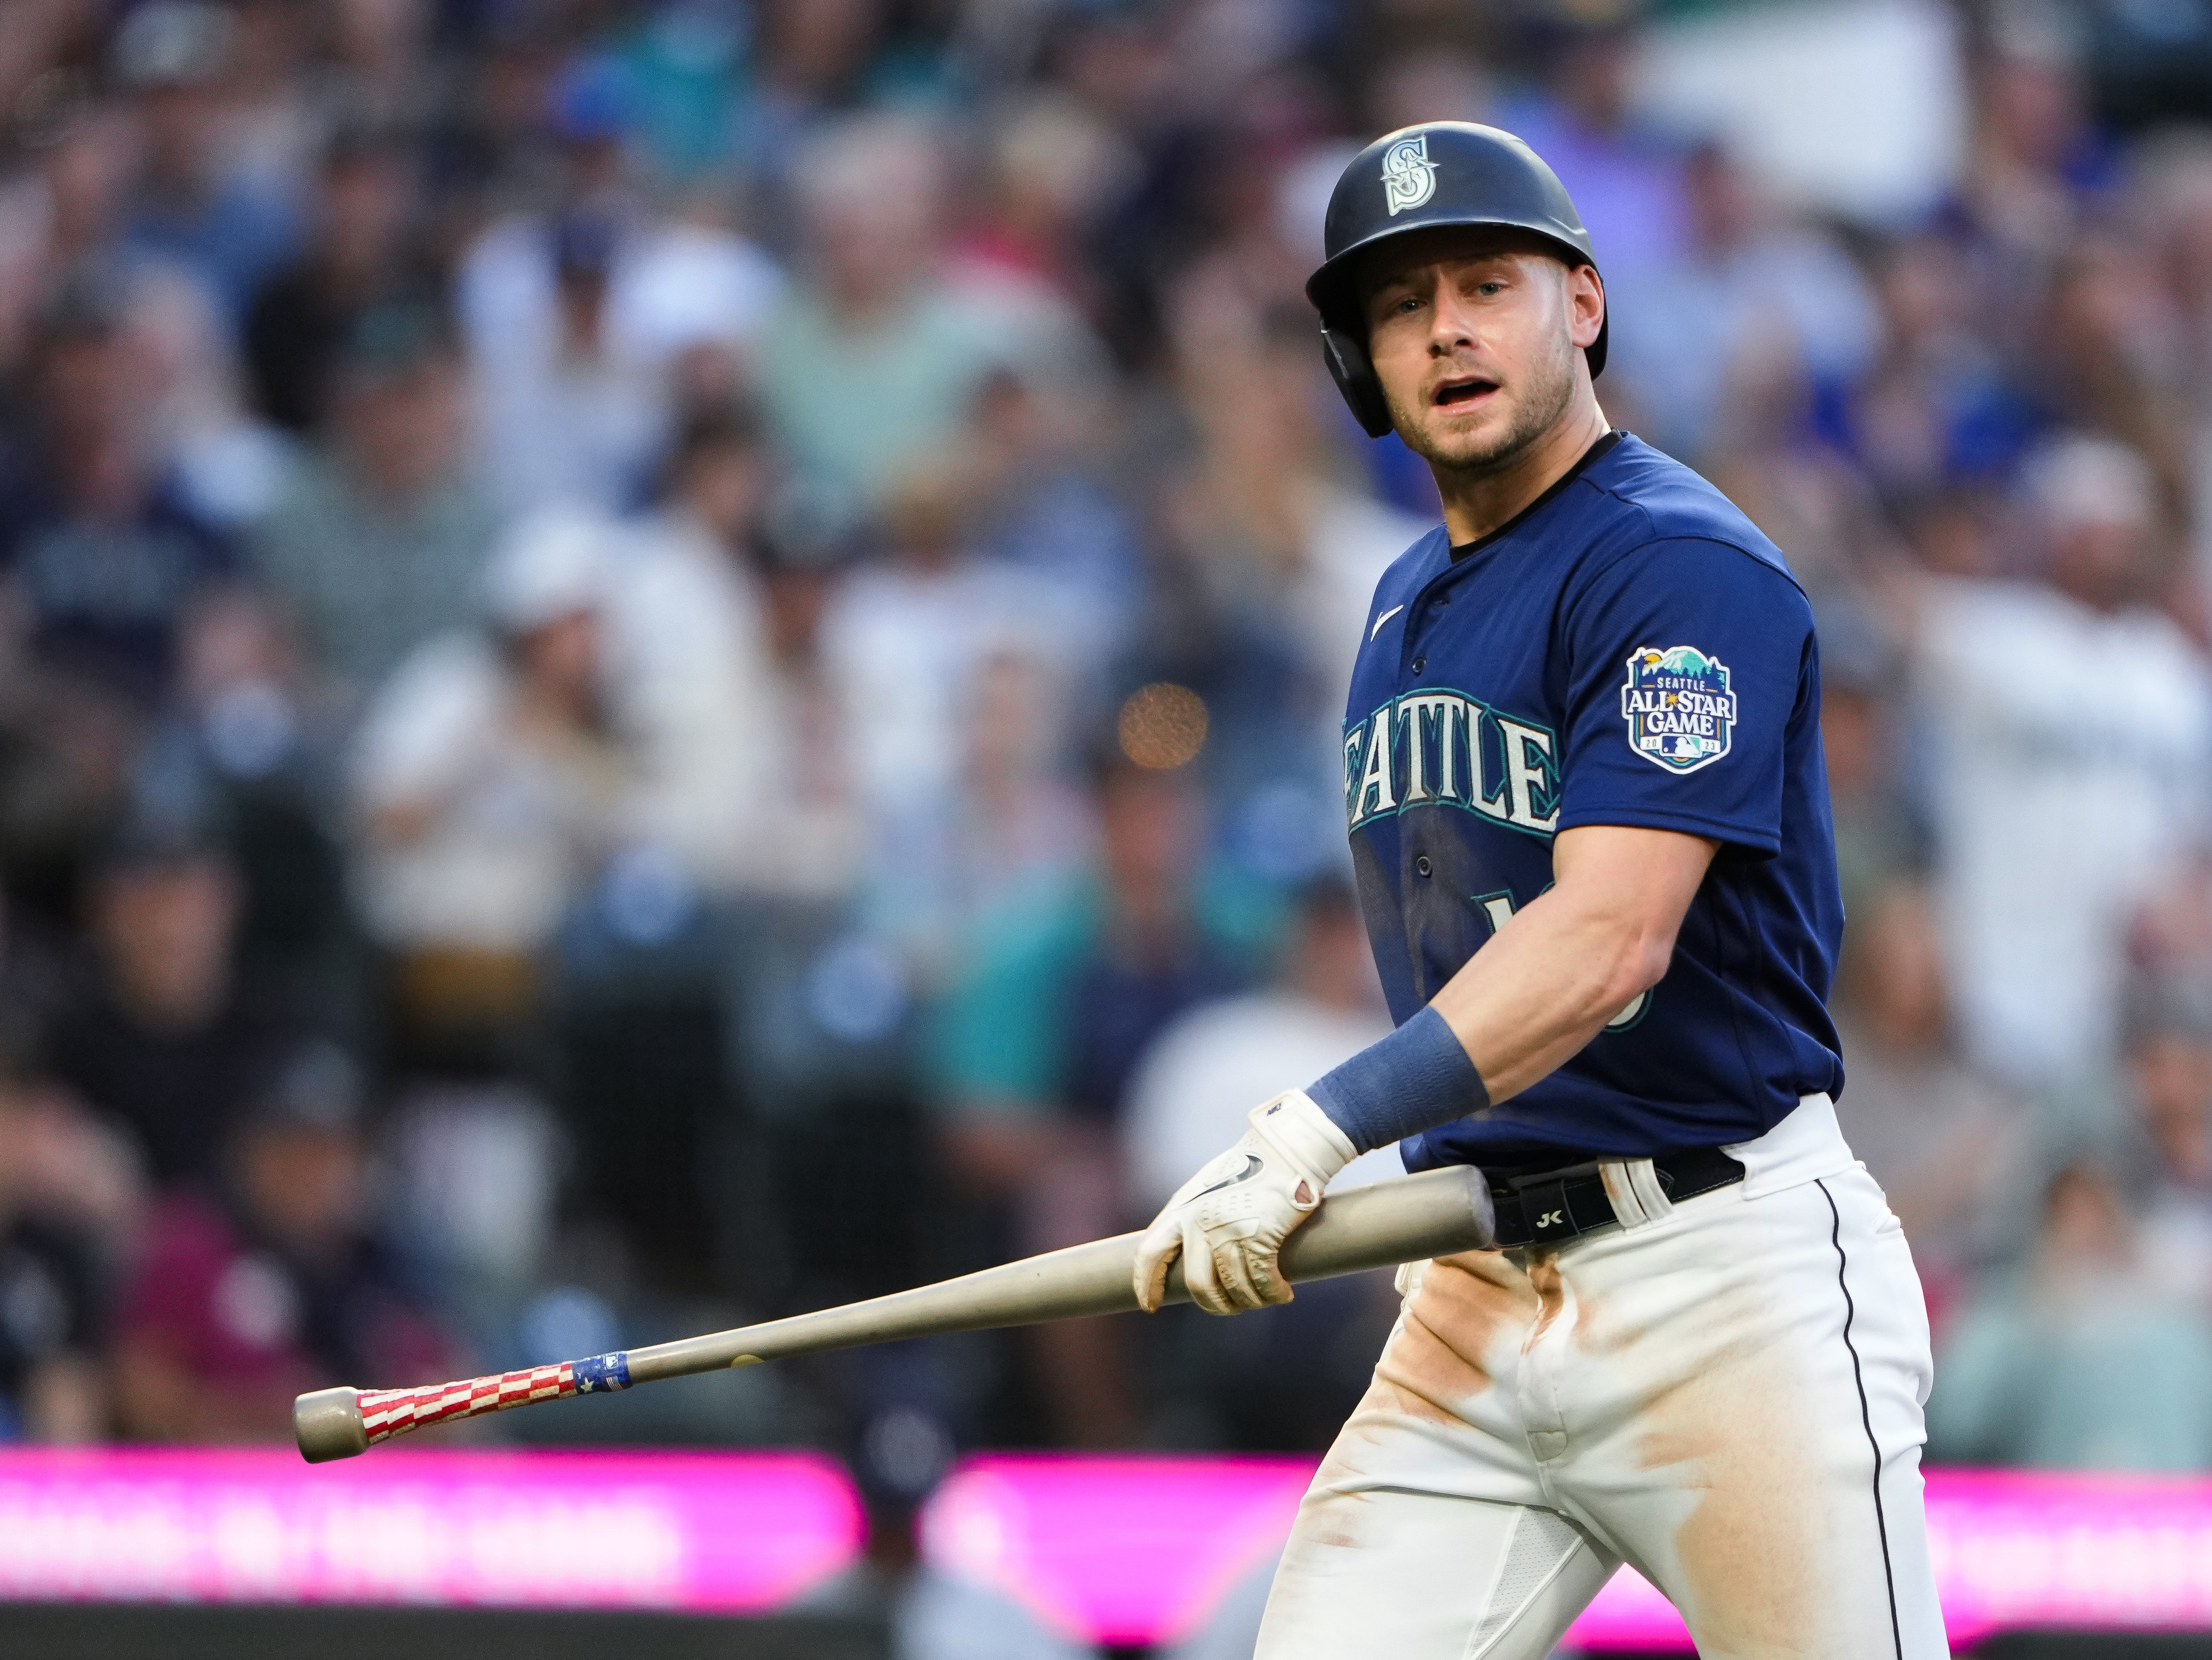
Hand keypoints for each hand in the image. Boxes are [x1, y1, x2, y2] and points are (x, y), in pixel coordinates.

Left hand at [1132, 1091, 1356, 1315]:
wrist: (1287, 1149)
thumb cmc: (1253, 1168)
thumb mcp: (1209, 1188)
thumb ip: (1195, 1217)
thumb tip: (1194, 1256)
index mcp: (1182, 1208)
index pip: (1150, 1253)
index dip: (1146, 1284)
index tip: (1150, 1306)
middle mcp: (1199, 1220)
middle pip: (1198, 1284)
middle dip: (1217, 1304)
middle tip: (1235, 1307)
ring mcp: (1227, 1228)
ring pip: (1234, 1288)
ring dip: (1253, 1300)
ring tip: (1266, 1297)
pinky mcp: (1258, 1235)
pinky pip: (1263, 1280)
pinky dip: (1273, 1293)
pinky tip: (1282, 1293)